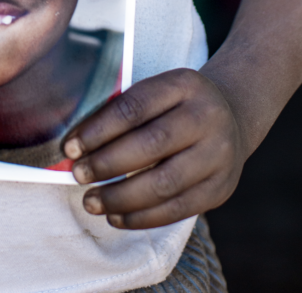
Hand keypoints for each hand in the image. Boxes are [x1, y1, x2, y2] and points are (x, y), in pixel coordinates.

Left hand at [62, 68, 243, 227]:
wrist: (232, 117)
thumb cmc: (176, 105)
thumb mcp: (157, 92)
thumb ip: (122, 112)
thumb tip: (76, 146)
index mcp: (184, 84)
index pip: (135, 107)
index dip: (98, 129)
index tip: (70, 147)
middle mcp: (206, 117)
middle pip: (151, 145)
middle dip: (107, 164)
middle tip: (77, 175)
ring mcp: (218, 155)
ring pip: (164, 183)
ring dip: (121, 197)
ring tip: (91, 201)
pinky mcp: (220, 189)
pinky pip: (178, 209)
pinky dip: (142, 217)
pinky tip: (116, 216)